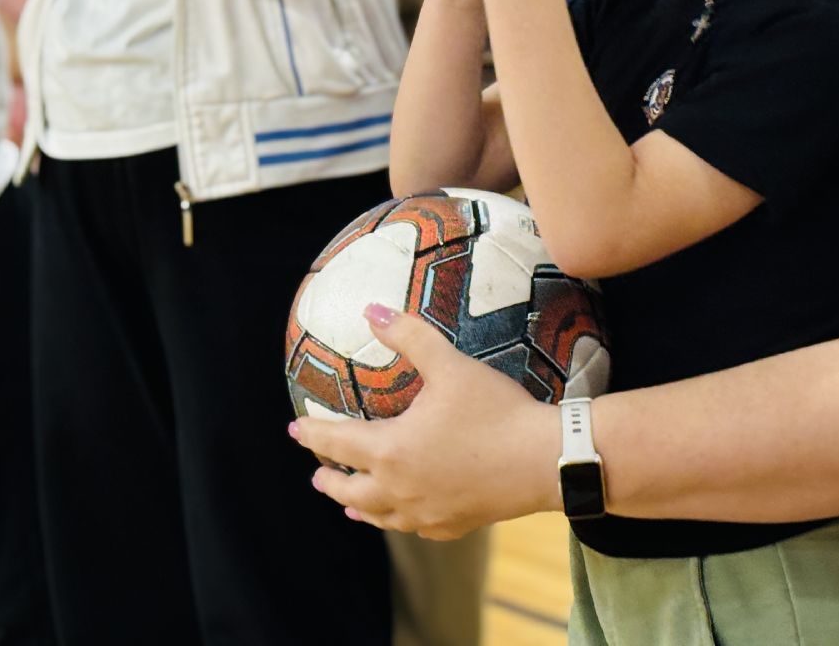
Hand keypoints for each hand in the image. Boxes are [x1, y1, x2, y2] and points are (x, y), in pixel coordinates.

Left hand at [290, 304, 559, 539]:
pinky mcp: (452, 525)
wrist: (543, 461)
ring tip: (349, 504)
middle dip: (328, 478)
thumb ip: (408, 336)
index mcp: (390, 450)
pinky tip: (402, 517)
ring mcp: (424, 513)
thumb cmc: (494, 410)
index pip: (336, 442)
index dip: (312, 434)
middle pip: (349, 488)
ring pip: (378, 515)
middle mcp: (398, 489)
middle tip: (317, 473)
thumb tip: (371, 310)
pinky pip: (413, 527)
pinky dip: (396, 520)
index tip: (295, 430)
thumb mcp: (449, 366)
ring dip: (358, 505)